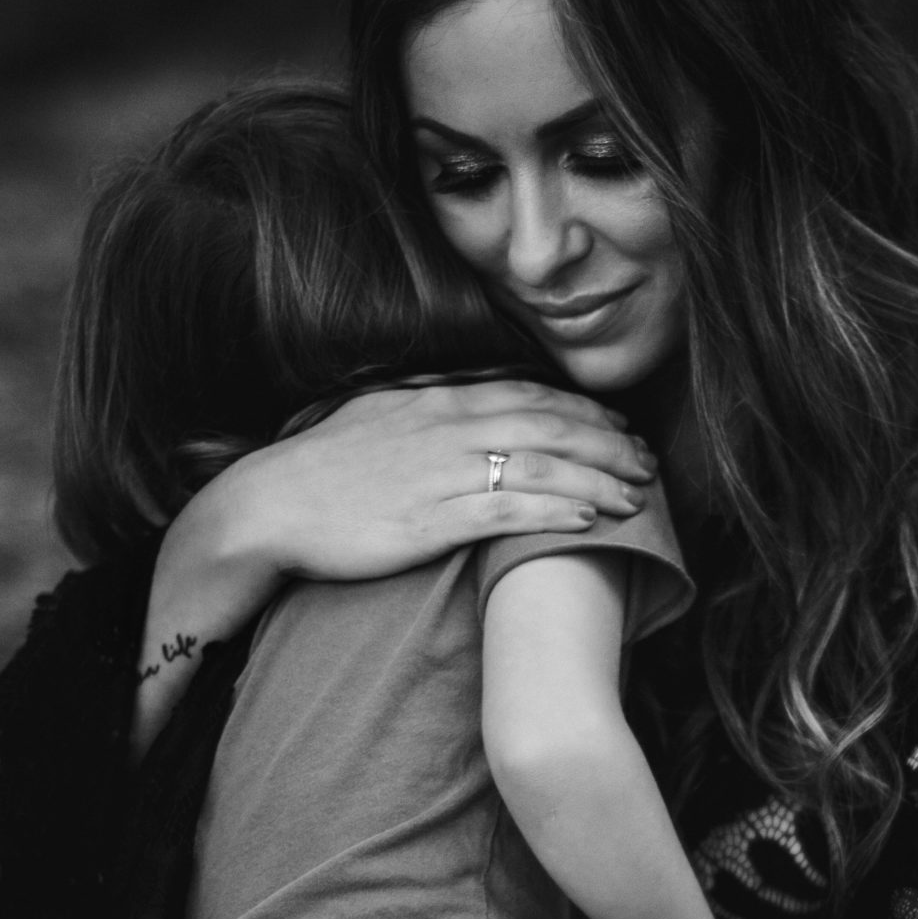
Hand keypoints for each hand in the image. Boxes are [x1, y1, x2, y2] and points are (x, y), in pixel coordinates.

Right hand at [200, 377, 654, 586]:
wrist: (269, 506)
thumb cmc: (320, 471)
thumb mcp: (378, 421)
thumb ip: (428, 414)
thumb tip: (463, 411)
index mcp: (440, 402)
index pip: (530, 396)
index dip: (584, 412)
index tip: (619, 428)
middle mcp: (449, 428)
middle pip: (550, 427)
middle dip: (608, 444)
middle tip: (648, 464)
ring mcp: (442, 473)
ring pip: (540, 467)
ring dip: (596, 481)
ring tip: (635, 498)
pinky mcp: (431, 519)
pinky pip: (506, 512)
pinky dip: (552, 514)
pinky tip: (587, 521)